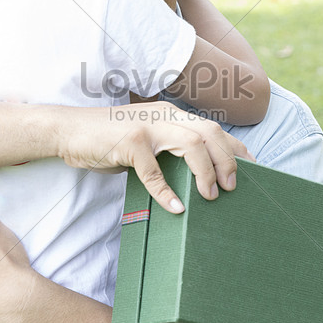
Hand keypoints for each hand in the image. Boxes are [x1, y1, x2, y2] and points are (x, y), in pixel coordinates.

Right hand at [56, 102, 251, 213]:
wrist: (68, 130)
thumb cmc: (107, 140)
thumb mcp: (145, 139)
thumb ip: (168, 149)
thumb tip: (195, 175)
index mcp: (171, 114)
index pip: (213, 128)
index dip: (236, 148)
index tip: (253, 168)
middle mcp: (164, 115)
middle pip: (210, 132)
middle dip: (228, 160)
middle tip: (233, 186)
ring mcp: (147, 127)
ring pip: (191, 144)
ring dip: (206, 171)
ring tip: (211, 195)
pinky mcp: (129, 143)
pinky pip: (154, 171)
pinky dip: (166, 192)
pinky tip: (175, 208)